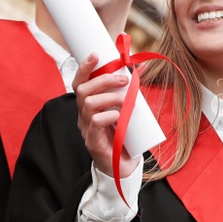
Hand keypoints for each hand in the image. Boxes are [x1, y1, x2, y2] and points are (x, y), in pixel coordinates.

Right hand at [73, 53, 137, 176]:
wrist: (124, 166)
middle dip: (103, 80)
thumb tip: (142, 66)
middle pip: (83, 90)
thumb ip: (130, 89)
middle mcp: (83, 116)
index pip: (79, 83)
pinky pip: (96, 122)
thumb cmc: (125, 135)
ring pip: (88, 104)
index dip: (85, 68)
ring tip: (126, 99)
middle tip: (124, 79)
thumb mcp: (127, 108)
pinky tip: (120, 115)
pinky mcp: (93, 142)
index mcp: (88, 107)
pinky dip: (109, 114)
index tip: (96, 55)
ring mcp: (86, 129)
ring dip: (110, 96)